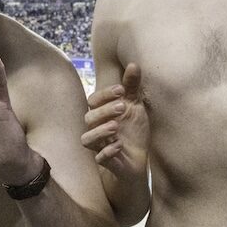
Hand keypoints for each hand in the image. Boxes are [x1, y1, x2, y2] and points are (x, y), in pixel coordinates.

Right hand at [82, 63, 148, 177]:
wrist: (139, 158)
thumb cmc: (133, 130)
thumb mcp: (135, 106)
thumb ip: (132, 86)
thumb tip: (133, 64)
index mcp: (102, 114)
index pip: (93, 101)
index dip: (105, 94)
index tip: (121, 89)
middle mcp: (97, 129)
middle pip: (89, 118)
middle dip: (104, 111)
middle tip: (122, 107)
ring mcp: (100, 146)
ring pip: (87, 139)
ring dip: (100, 132)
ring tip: (115, 126)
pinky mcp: (106, 162)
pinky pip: (99, 159)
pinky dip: (107, 152)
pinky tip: (120, 146)